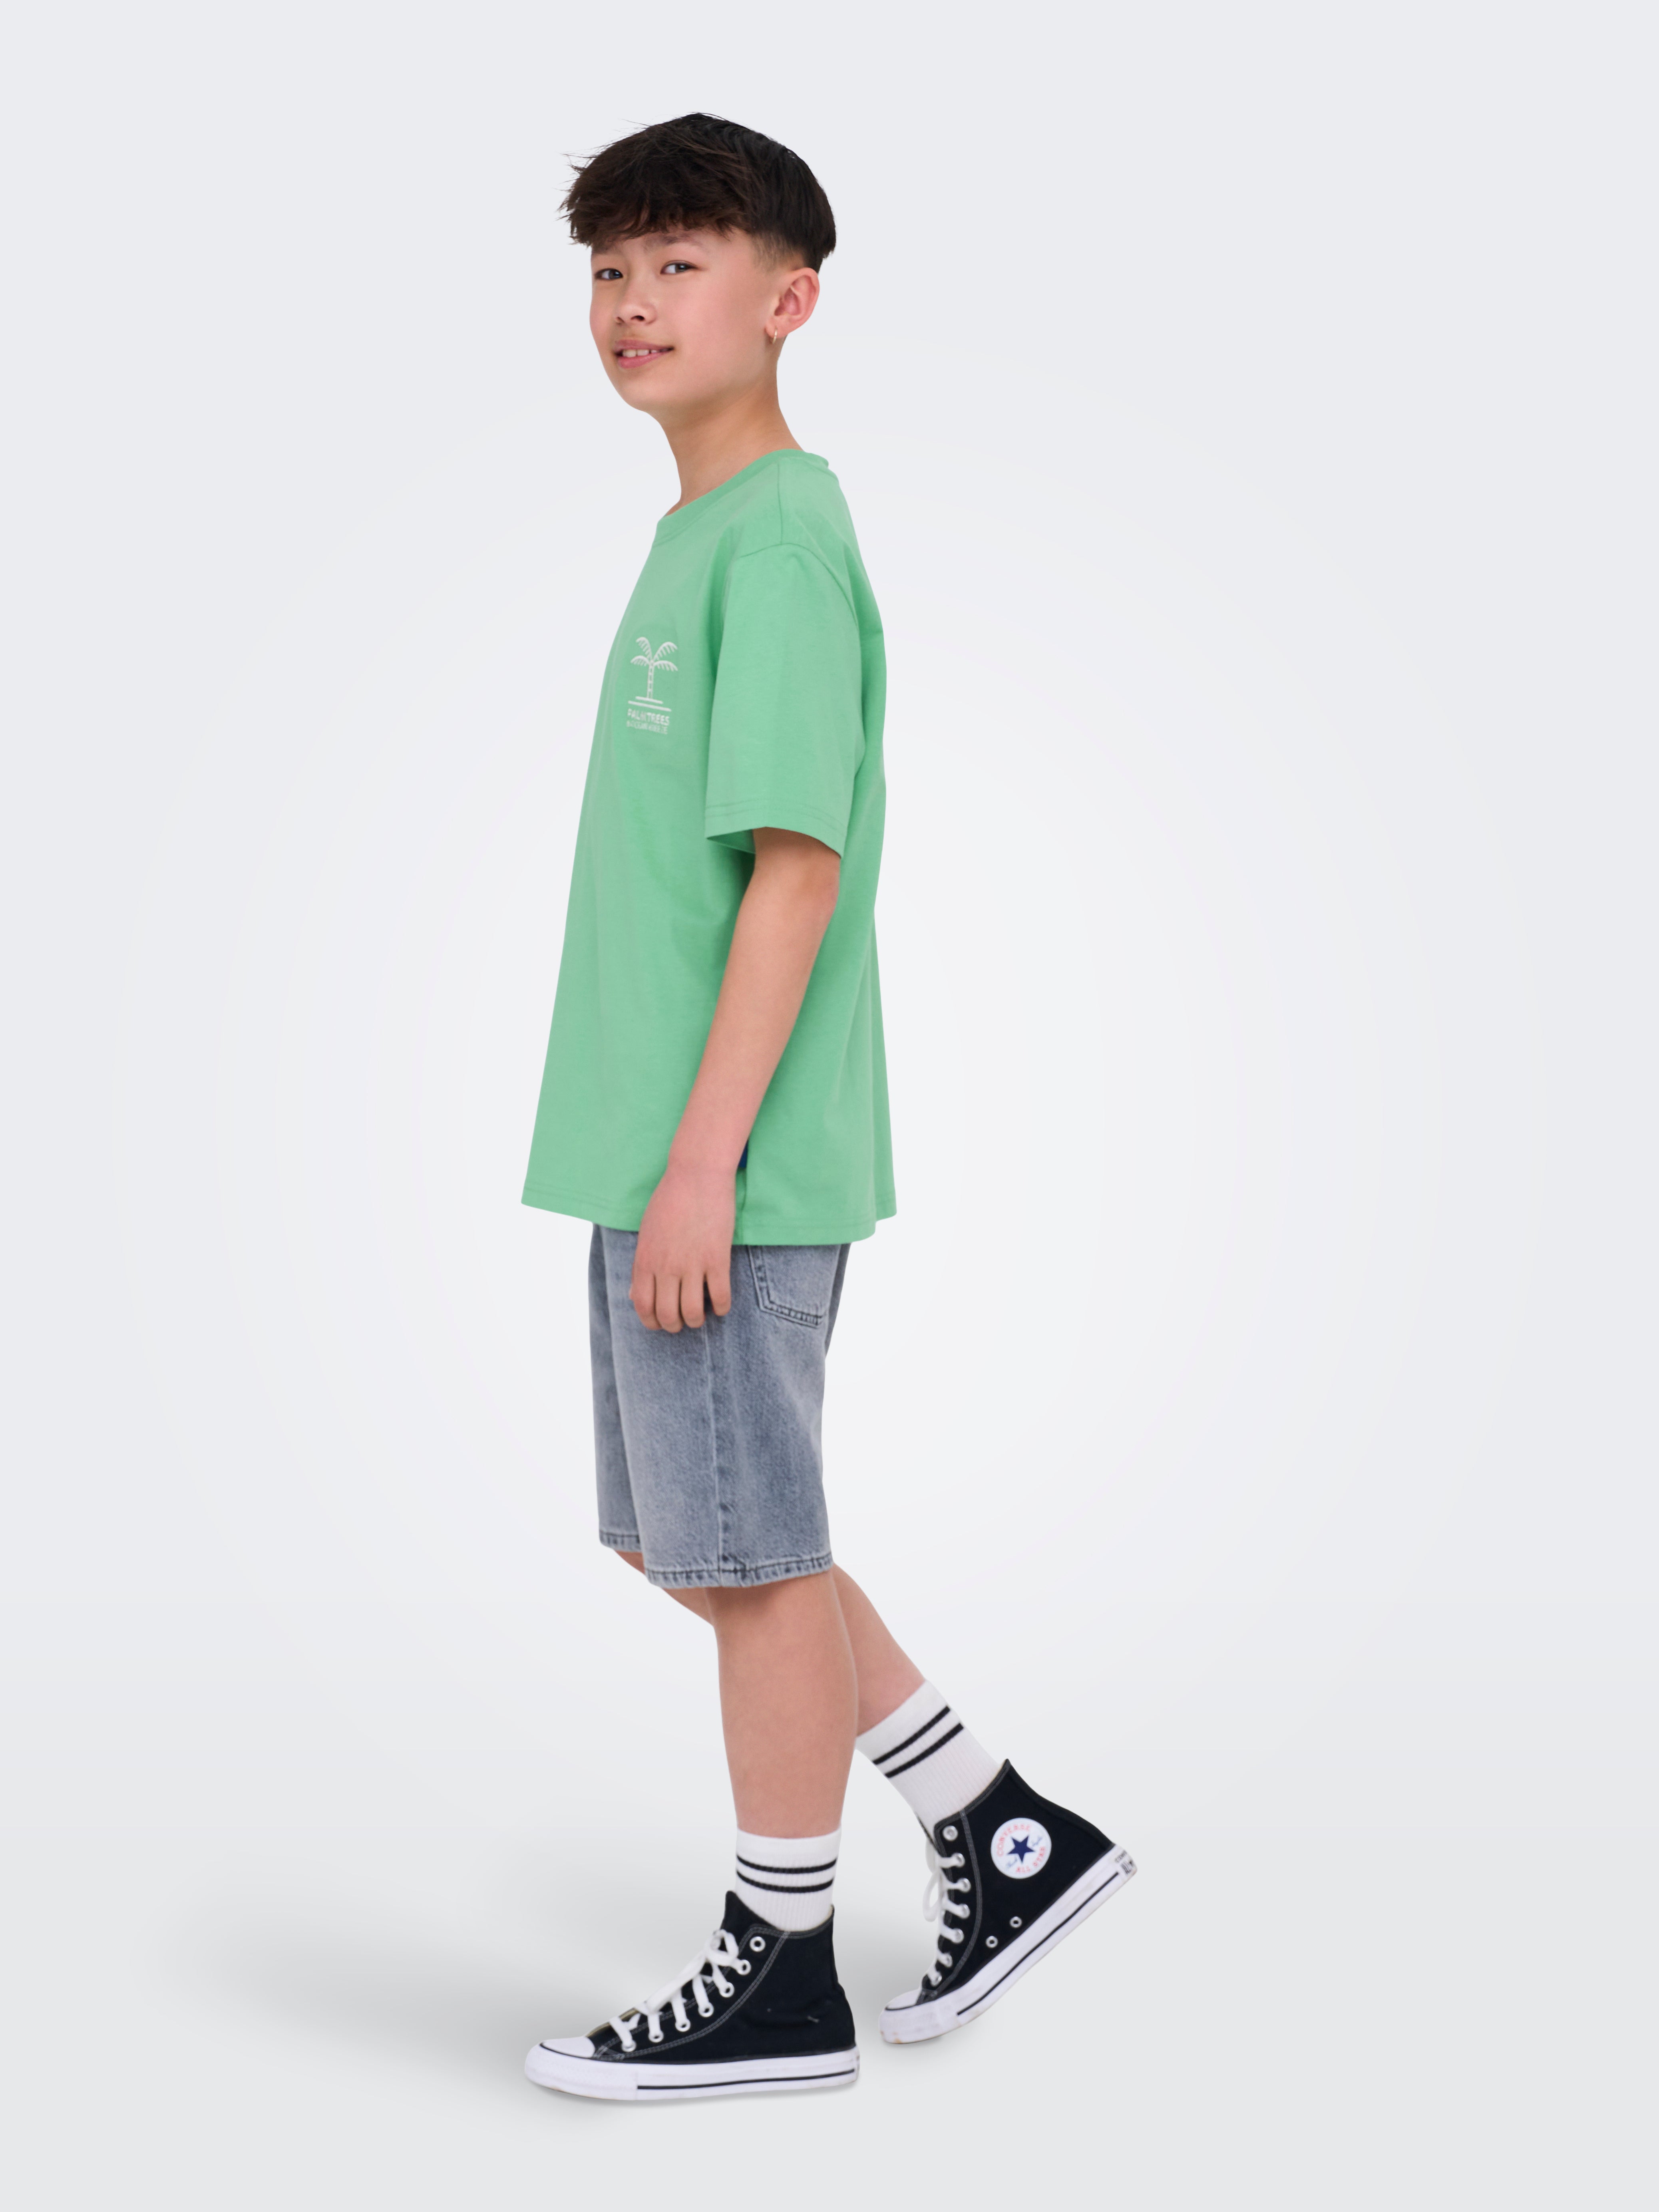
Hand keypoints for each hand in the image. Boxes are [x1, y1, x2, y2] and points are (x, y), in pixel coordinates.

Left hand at [630, 1160, 734, 1330]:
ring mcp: (692, 1264)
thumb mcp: (646, 1232)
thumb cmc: (670, 1199)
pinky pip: (720, 1297)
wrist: (696, 1174)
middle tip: (681, 1322)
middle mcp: (666, 1267)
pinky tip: (721, 1306)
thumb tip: (637, 1292)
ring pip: (693, 1312)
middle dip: (674, 1326)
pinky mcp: (717, 1259)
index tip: (659, 1323)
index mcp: (645, 1260)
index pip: (643, 1305)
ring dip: (697, 1320)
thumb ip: (643, 1262)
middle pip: (667, 1315)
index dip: (651, 1321)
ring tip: (701, 1316)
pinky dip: (721, 1307)